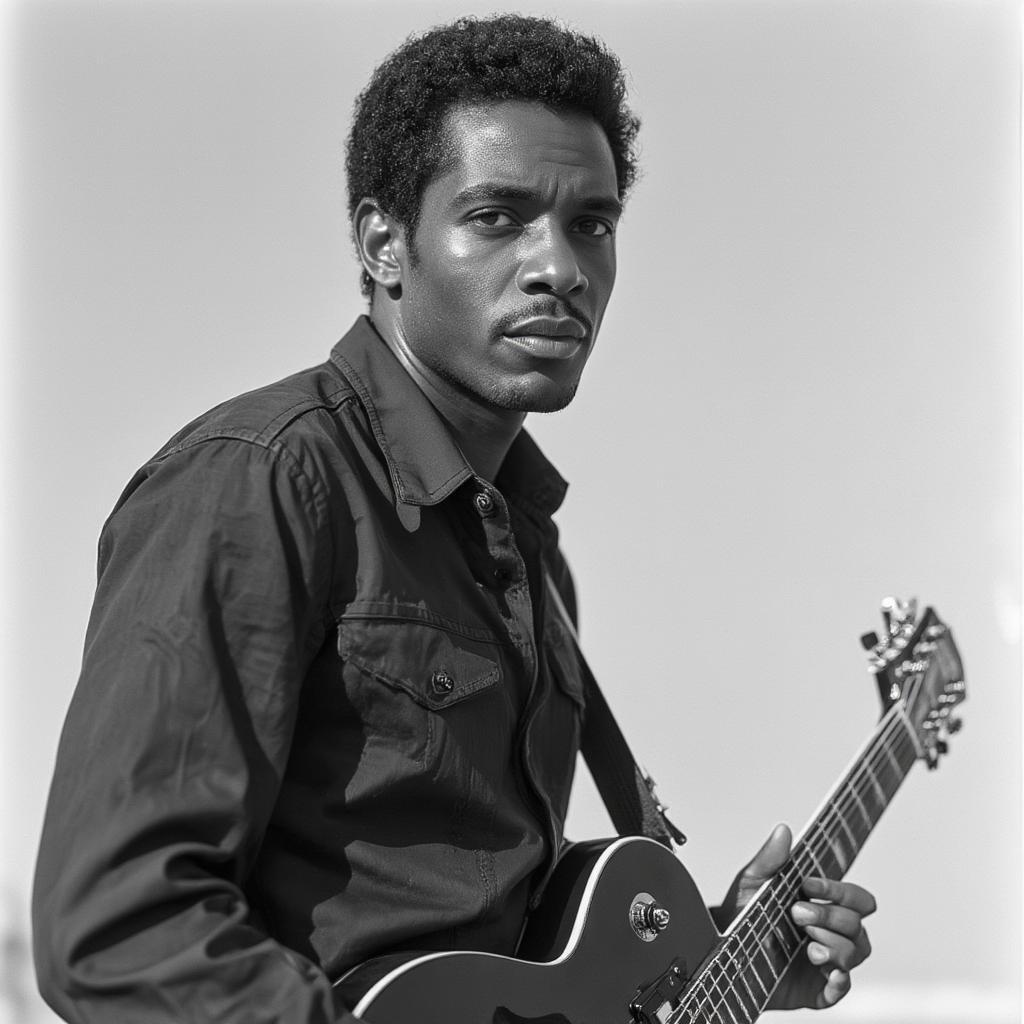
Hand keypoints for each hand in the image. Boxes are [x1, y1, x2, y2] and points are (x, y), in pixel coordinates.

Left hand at [716, 823, 876, 1010]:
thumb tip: (783, 830)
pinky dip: (840, 981)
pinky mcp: (818, 990)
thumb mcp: (751, 884)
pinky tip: (826, 970)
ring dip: (835, 945)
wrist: (719, 954)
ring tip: (807, 944)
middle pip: (857, 923)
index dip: (839, 891)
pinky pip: (842, 988)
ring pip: (856, 953)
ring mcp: (826, 962)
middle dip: (831, 916)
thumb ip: (770, 859)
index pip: (855, 898)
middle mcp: (830, 933)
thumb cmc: (740, 916)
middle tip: (798, 914)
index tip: (808, 885)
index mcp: (822, 906)